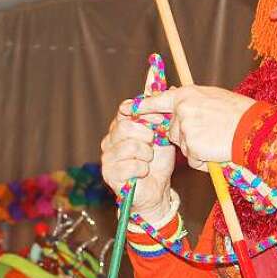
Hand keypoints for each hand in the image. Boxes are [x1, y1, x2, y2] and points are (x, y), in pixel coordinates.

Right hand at [101, 102, 176, 221]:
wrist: (156, 191)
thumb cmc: (157, 163)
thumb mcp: (164, 135)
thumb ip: (162, 113)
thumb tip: (168, 86)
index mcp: (121, 127)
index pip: (125, 109)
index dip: (143, 112)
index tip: (158, 119)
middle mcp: (110, 139)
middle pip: (124, 126)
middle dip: (146, 134)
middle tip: (154, 143)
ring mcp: (107, 156)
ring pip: (128, 145)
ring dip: (146, 154)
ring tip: (149, 160)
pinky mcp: (109, 173)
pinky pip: (129, 165)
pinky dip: (142, 168)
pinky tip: (143, 172)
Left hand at [135, 87, 253, 169]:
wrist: (253, 129)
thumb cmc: (238, 113)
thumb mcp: (212, 97)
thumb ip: (191, 99)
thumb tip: (174, 95)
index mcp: (186, 95)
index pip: (157, 101)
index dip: (143, 106)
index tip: (128, 109)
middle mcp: (181, 110)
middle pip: (172, 129)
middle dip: (185, 134)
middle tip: (210, 130)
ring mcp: (185, 128)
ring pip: (182, 144)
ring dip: (196, 146)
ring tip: (216, 138)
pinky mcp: (191, 146)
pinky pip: (192, 157)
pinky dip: (202, 157)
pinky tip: (216, 148)